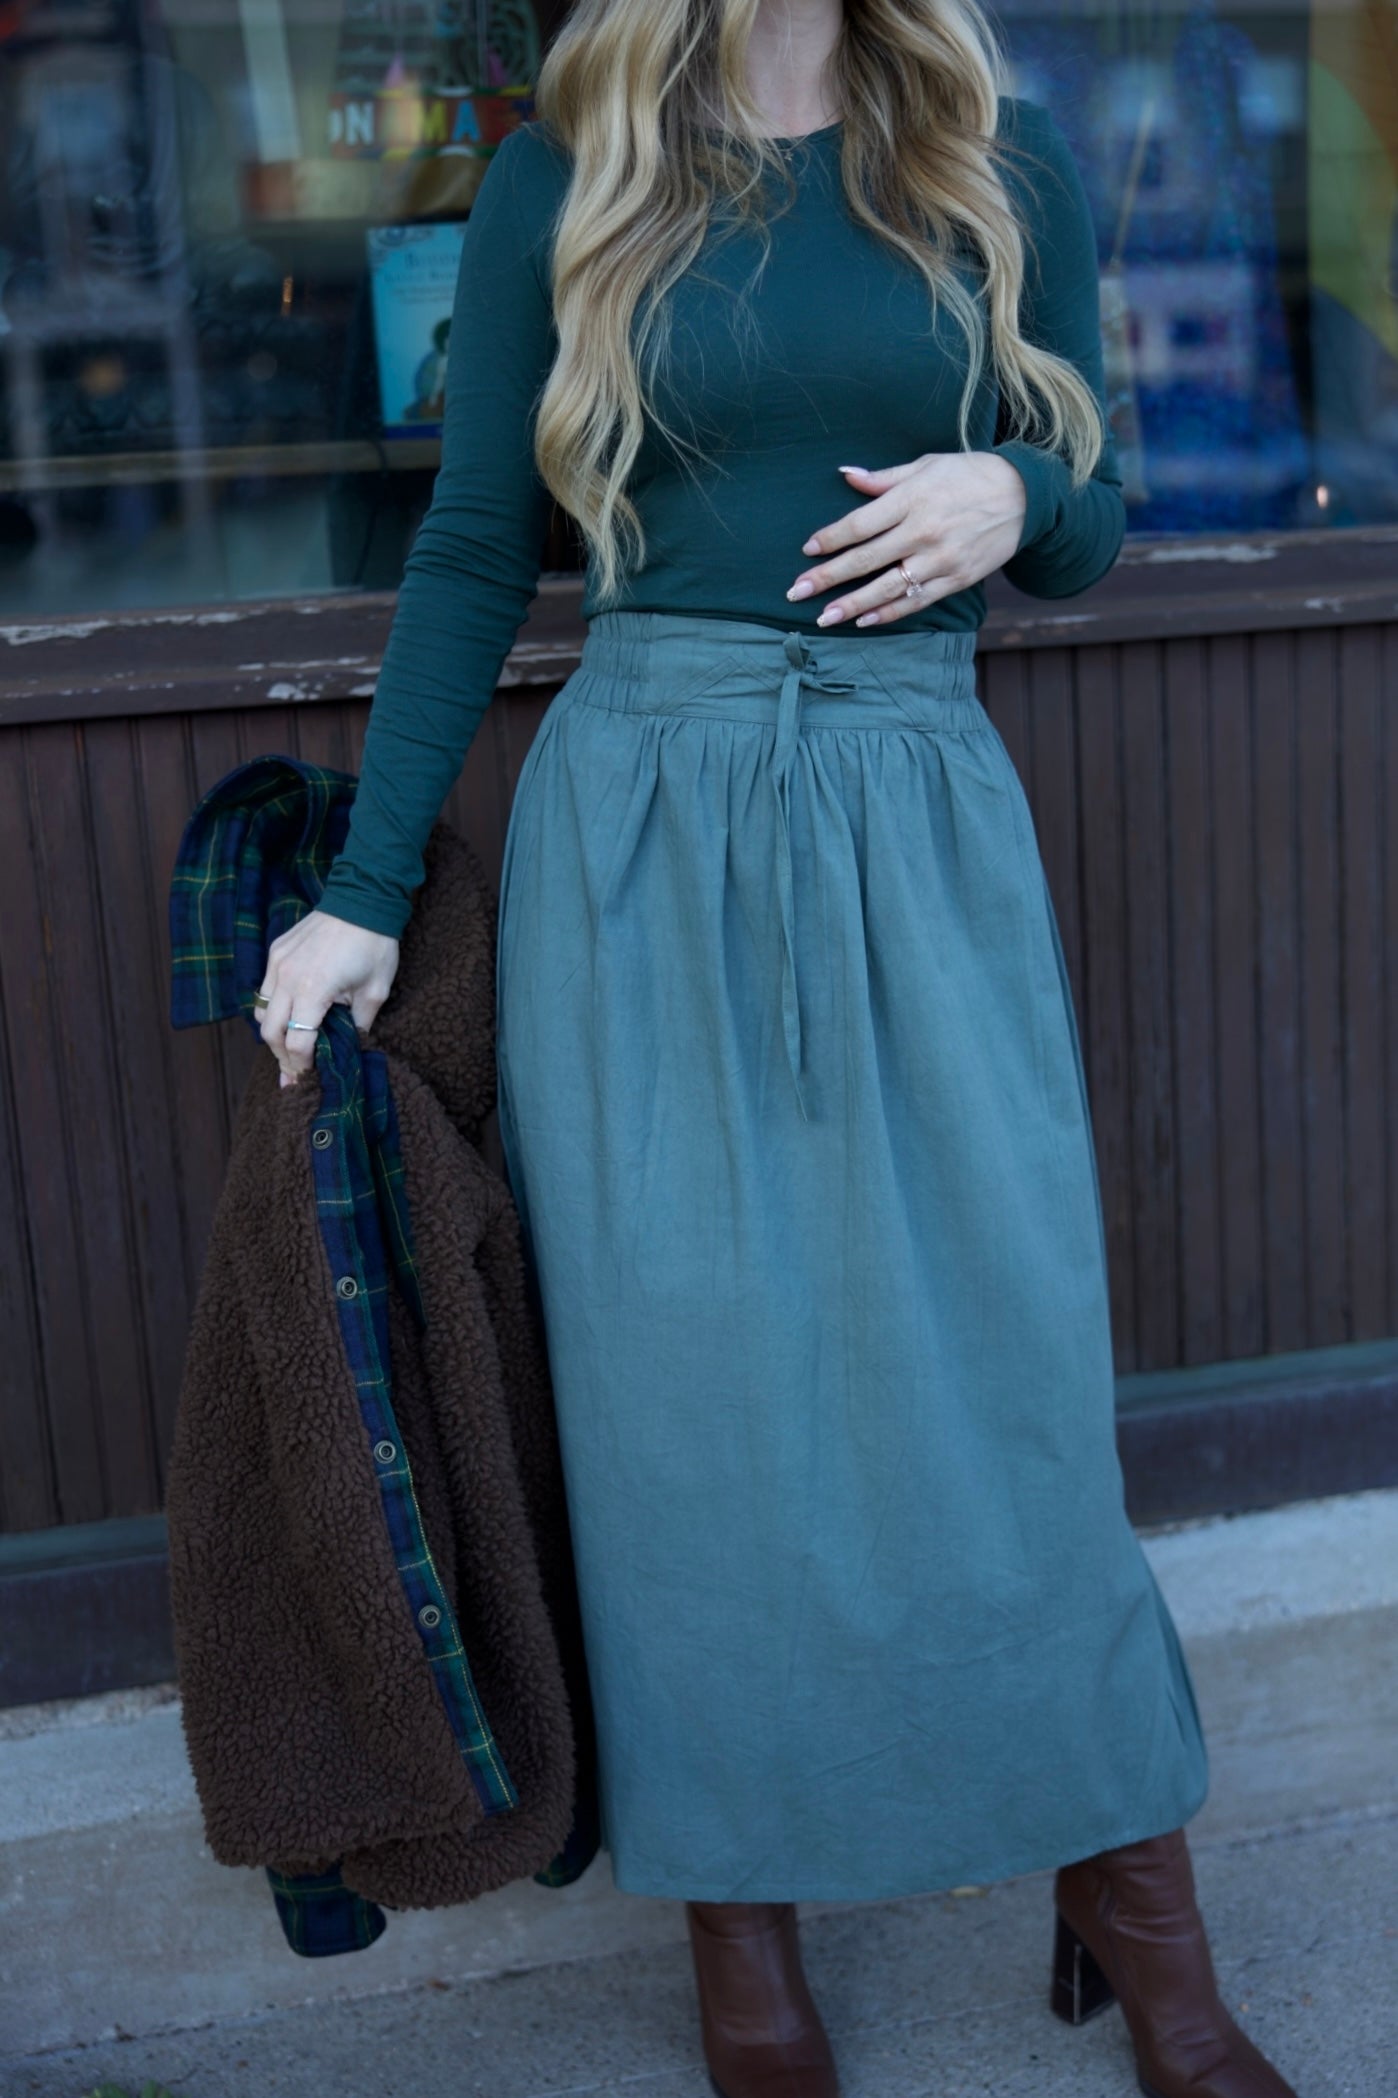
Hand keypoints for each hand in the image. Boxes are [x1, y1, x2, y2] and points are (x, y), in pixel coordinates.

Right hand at [256, 909, 399, 1088]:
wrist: (363, 899)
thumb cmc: (374, 945)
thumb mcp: (375, 991)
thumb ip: (358, 1025)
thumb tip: (350, 1049)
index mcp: (313, 990)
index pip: (297, 1042)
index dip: (302, 1066)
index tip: (308, 1079)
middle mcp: (287, 978)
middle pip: (270, 1032)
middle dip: (282, 1057)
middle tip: (294, 1073)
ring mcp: (277, 963)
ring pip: (261, 1011)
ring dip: (273, 1033)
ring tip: (290, 1047)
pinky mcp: (276, 952)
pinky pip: (264, 989)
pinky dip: (273, 1008)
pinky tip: (289, 1016)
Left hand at [786, 453, 1027, 626]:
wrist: (1024, 495)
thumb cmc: (968, 474)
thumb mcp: (926, 465)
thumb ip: (884, 479)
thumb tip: (845, 476)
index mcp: (912, 498)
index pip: (860, 524)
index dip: (831, 539)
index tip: (808, 551)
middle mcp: (923, 530)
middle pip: (865, 559)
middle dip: (827, 578)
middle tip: (795, 593)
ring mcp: (940, 558)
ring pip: (887, 587)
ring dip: (852, 605)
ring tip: (824, 618)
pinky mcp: (956, 578)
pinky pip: (917, 600)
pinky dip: (889, 613)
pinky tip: (864, 622)